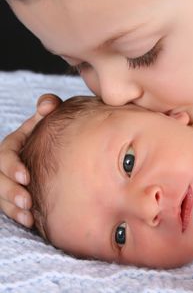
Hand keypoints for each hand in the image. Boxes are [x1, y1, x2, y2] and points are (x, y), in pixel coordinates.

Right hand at [0, 94, 61, 226]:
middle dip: (11, 192)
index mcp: (12, 146)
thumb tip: (48, 105)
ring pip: (2, 197)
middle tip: (28, 201)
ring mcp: (8, 181)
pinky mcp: (13, 196)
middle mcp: (6, 165)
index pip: (5, 156)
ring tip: (29, 216)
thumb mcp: (46, 119)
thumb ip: (47, 107)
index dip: (12, 167)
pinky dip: (18, 215)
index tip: (26, 177)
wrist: (54, 151)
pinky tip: (32, 222)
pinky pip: (10, 208)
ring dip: (13, 208)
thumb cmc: (48, 133)